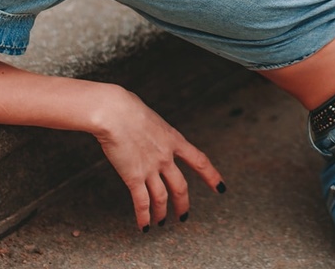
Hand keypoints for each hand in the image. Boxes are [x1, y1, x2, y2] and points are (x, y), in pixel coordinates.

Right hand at [90, 86, 224, 230]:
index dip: (211, 176)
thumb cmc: (126, 108)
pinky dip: (144, 216)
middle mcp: (166, 156)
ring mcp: (150, 168)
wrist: (114, 112)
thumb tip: (148, 131)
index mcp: (174, 139)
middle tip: (182, 216)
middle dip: (182, 204)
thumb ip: (155, 131)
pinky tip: (145, 226)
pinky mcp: (133, 176)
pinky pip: (142, 202)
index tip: (221, 188)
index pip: (200, 161)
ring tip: (161, 223)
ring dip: (162, 213)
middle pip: (181, 187)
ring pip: (162, 198)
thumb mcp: (151, 118)